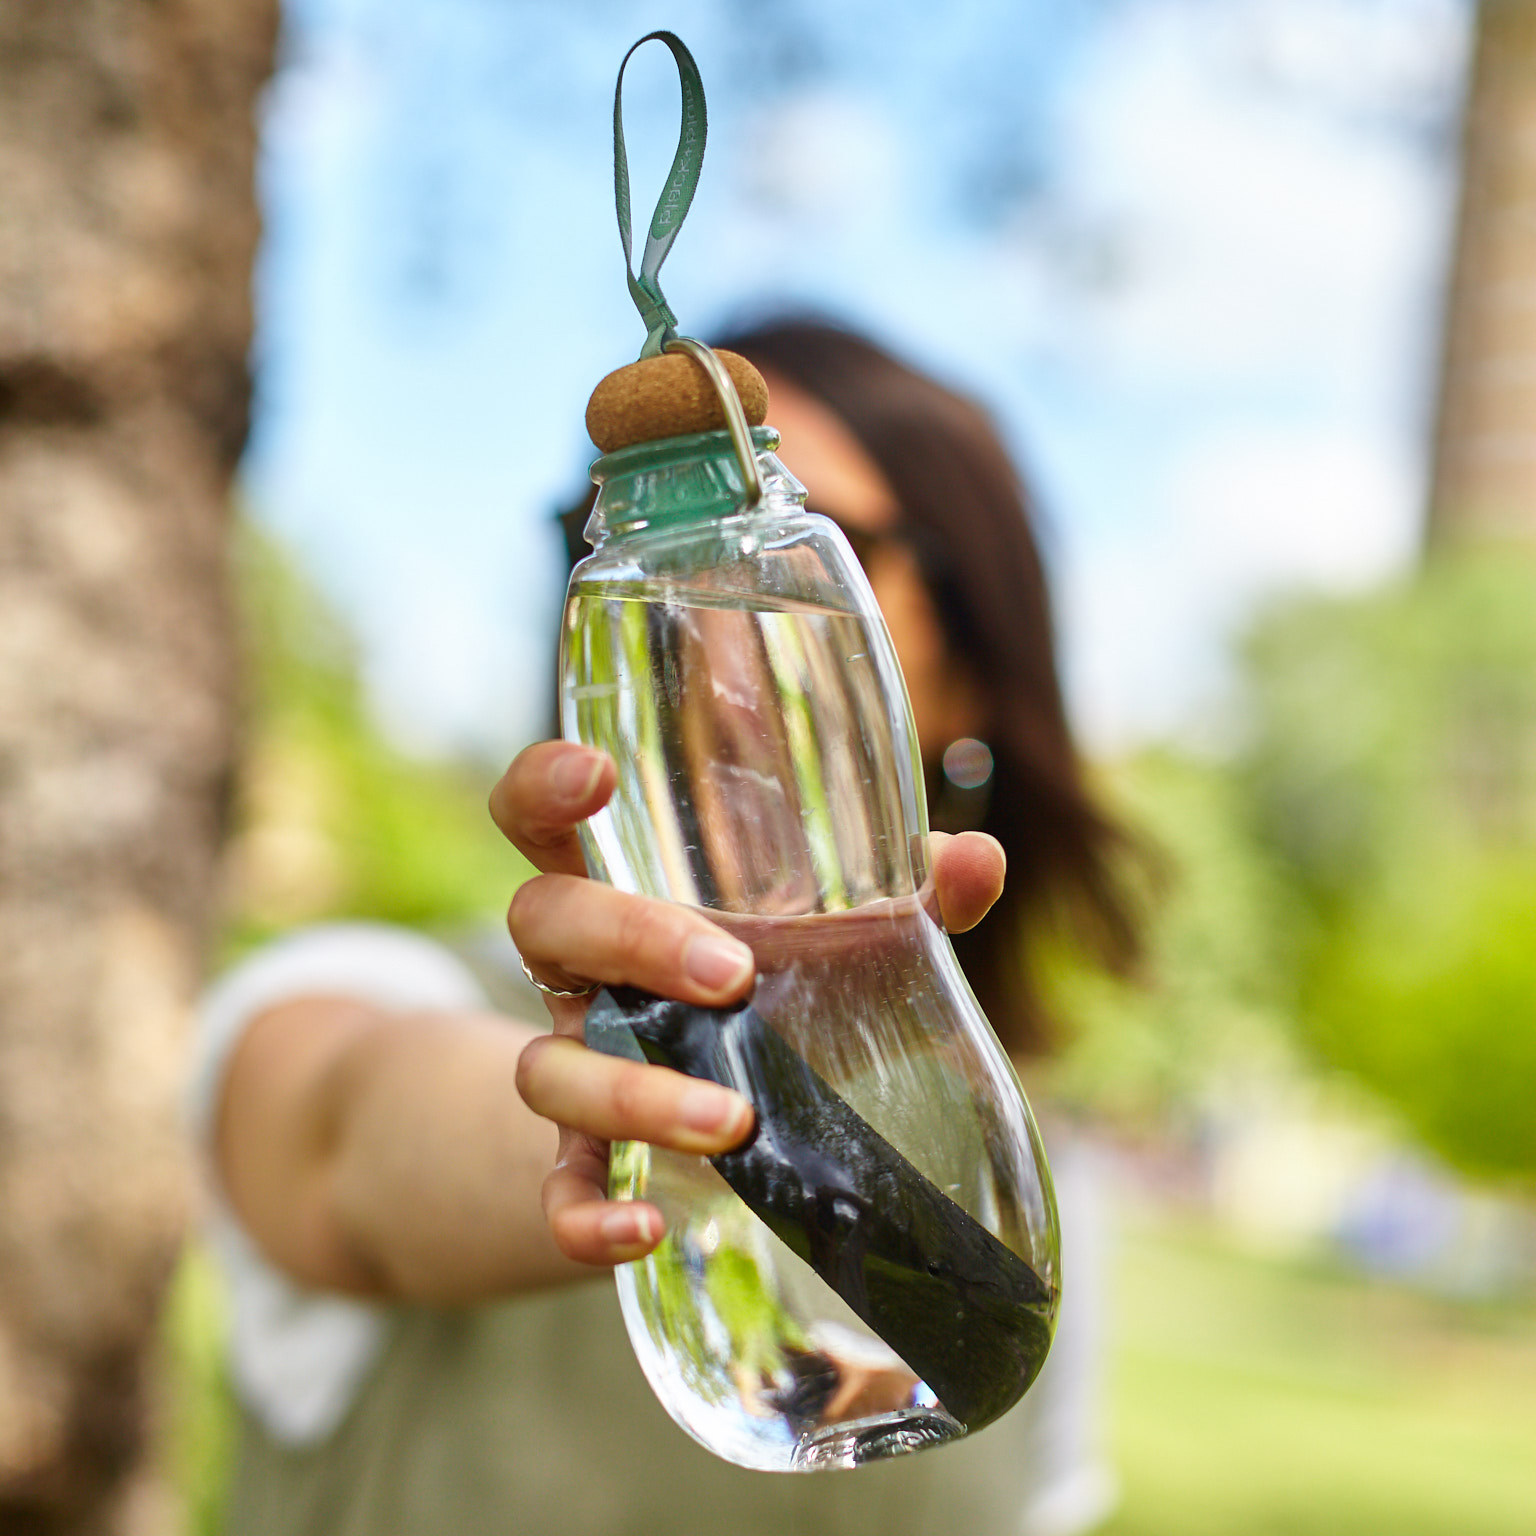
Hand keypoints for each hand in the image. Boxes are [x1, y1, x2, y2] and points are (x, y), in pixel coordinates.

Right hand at [490, 739, 1005, 1267]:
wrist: (714, 1129)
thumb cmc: (774, 999)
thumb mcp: (836, 946)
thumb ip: (907, 898)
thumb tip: (979, 859)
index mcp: (625, 892)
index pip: (540, 817)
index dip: (545, 786)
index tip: (600, 775)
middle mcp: (583, 973)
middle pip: (542, 920)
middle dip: (626, 935)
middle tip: (733, 975)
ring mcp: (577, 1065)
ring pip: (546, 1066)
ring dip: (631, 1092)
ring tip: (731, 1121)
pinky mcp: (588, 1161)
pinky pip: (555, 1189)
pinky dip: (583, 1217)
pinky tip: (644, 1228)